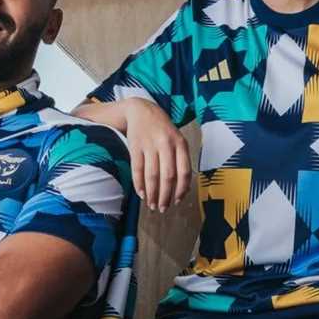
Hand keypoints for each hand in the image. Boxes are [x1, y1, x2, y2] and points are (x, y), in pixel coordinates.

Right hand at [122, 98, 190, 212]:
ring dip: (152, 193)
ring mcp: (149, 145)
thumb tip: (182, 189)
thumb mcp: (177, 139)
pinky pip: (137, 169)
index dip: (181, 189)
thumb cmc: (163, 129)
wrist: (141, 110)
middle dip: (165, 195)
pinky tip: (142, 194)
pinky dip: (139, 184)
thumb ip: (181, 160)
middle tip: (163, 208)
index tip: (177, 201)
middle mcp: (166, 144)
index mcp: (180, 143)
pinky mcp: (135, 146)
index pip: (184, 171)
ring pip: (152, 175)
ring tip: (153, 205)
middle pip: (167, 176)